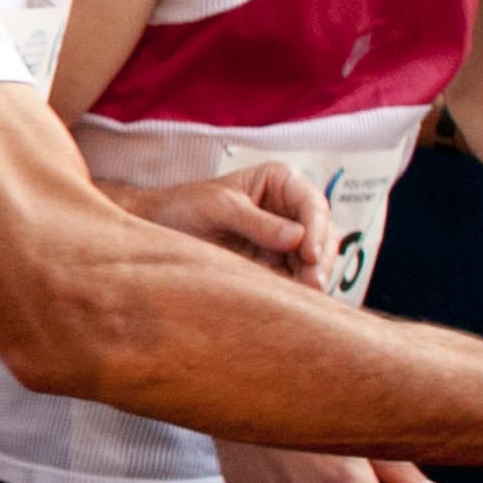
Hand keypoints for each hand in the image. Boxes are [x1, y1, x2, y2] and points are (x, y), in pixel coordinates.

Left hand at [127, 165, 327, 286]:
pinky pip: (297, 277)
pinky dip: (298, 288)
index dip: (317, 229)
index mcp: (281, 182)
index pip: (313, 204)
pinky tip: (292, 300)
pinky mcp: (277, 263)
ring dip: (313, 277)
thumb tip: (297, 239)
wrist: (159, 228)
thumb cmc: (185, 207)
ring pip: (316, 259)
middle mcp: (290, 209)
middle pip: (323, 234)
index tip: (309, 253)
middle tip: (312, 283)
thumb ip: (256, 223)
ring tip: (304, 295)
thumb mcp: (218, 208)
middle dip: (321, 259)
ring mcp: (287, 238)